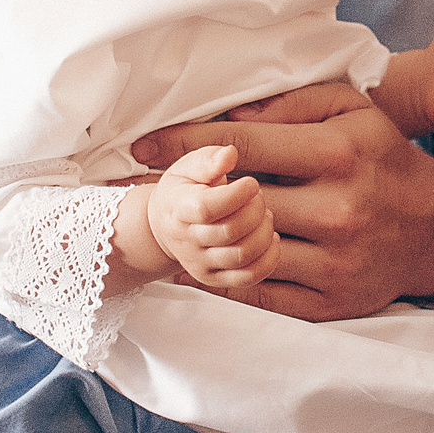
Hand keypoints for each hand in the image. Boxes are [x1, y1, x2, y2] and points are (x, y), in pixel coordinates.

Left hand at [132, 83, 433, 320]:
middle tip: (147, 188)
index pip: (241, 145)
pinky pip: (262, 294)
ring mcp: (333, 261)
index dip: (184, 144)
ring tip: (169, 227)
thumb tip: (231, 112)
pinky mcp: (330, 300)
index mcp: (336, 152)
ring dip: (201, 240)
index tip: (143, 148)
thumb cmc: (383, 157)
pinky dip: (224, 282)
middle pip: (234, 202)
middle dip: (186, 194)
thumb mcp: (352, 109)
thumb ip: (293, 101)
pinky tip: (197, 266)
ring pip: (244, 252)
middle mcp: (335, 208)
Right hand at [147, 145, 279, 288]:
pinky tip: (268, 238)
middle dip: (255, 210)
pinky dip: (268, 258)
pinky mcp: (216, 279)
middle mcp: (187, 241)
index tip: (251, 183)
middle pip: (230, 232)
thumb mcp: (188, 167)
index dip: (236, 195)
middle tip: (257, 197)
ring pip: (243, 256)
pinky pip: (250, 277)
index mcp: (179, 209)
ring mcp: (200, 264)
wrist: (165, 227)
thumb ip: (209, 159)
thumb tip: (229, 154)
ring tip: (262, 216)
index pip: (207, 208)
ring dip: (263, 232)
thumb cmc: (182, 192)